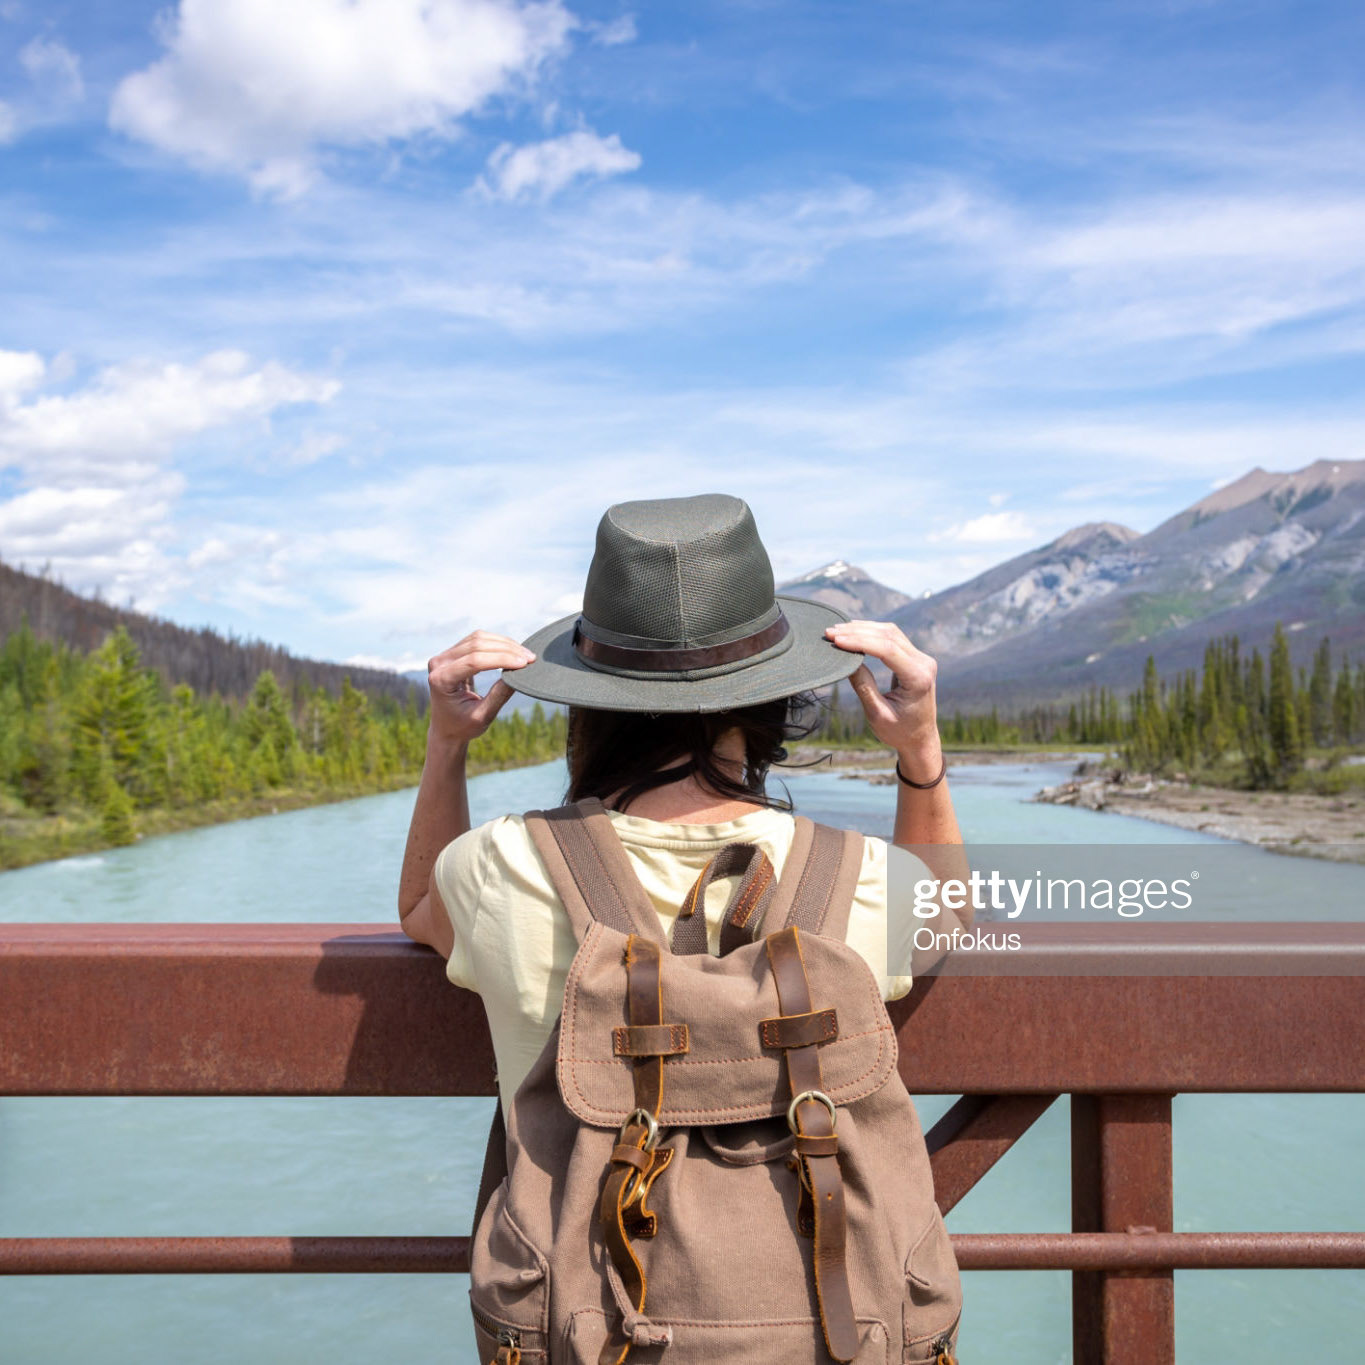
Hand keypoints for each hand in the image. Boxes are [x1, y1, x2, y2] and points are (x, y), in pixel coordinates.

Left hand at [426, 630, 533, 750]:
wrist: (446, 728)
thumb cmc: (463, 726)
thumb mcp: (483, 716)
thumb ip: (499, 694)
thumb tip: (519, 673)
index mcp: (441, 680)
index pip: (474, 660)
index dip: (501, 659)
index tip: (524, 663)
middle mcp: (439, 664)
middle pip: (476, 645)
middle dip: (506, 649)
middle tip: (530, 658)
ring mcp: (444, 656)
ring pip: (478, 638)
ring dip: (504, 644)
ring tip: (525, 654)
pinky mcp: (452, 653)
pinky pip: (476, 640)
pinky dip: (497, 643)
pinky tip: (513, 651)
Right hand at [824, 620, 941, 769]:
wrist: (920, 739)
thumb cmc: (899, 732)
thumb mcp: (877, 714)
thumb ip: (863, 686)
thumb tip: (847, 660)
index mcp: (918, 678)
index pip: (887, 650)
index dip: (860, 641)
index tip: (836, 640)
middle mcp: (924, 663)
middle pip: (889, 636)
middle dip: (857, 632)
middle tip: (830, 633)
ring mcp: (921, 659)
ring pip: (890, 632)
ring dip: (863, 629)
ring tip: (837, 630)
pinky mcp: (915, 658)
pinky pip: (892, 638)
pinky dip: (871, 633)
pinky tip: (853, 632)